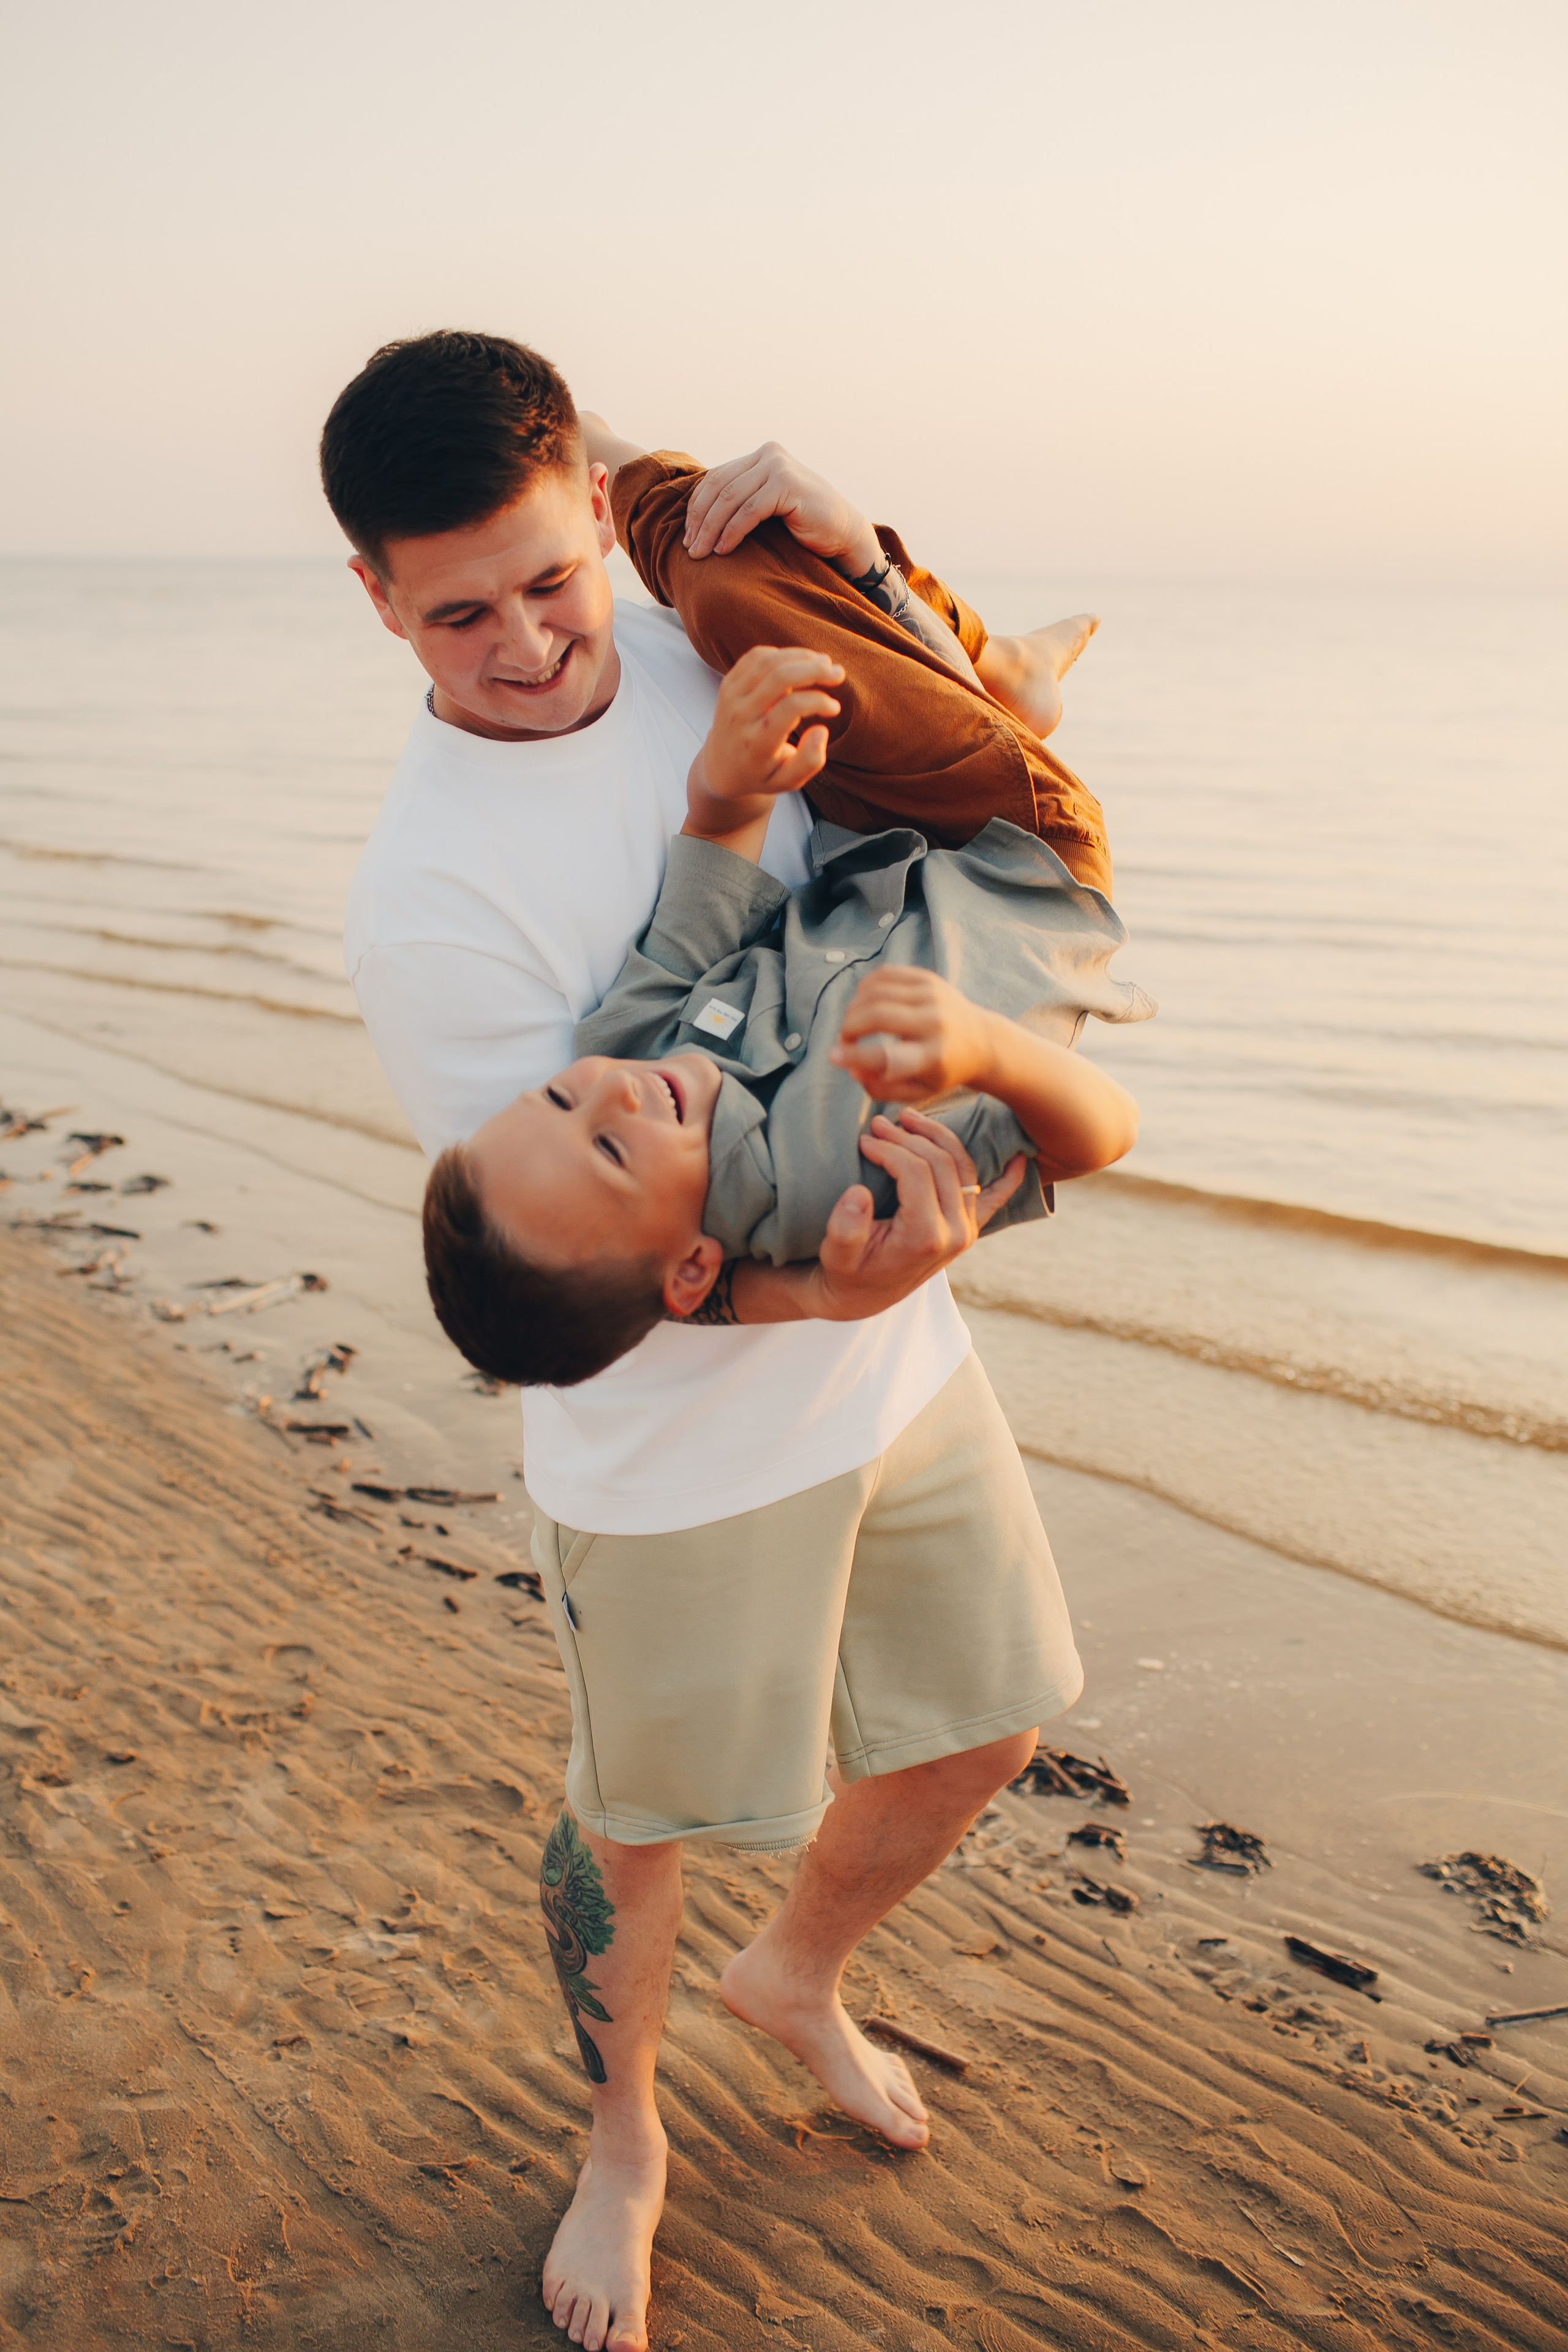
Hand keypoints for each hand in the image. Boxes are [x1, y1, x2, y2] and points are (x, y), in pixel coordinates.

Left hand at [684, 441, 882, 577]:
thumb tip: (698, 517)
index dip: (697, 508)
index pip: (716, 478)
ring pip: (730, 499)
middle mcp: (768, 455)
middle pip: (719, 487)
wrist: (843, 533)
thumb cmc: (803, 525)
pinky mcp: (787, 485)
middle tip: (690, 548)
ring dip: (711, 529)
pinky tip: (723, 549)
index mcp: (760, 456)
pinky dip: (732, 532)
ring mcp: (778, 466)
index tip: (687, 535)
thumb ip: (742, 499)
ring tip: (701, 554)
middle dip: (700, 520)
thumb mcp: (766, 505)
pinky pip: (749, 511)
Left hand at [686, 645, 842, 844]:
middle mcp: (740, 716)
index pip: (791, 707)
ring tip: (824, 663)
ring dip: (802, 656)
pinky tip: (799, 662)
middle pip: (780, 677)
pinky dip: (782, 653)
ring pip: (769, 661)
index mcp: (757, 742)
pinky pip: (756, 656)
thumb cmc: (761, 773)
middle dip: (815, 669)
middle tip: (838, 674)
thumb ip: (809, 761)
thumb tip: (821, 730)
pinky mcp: (728, 683)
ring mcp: (731, 697)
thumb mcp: (788, 781)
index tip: (834, 708)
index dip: (819, 701)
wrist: (722, 768)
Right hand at [806, 1109, 1023, 1318]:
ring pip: (964, 1167)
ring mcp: (968, 1230)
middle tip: (878, 1123)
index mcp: (925, 1237)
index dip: (888, 1148)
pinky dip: (1009, 1178)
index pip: (915, 1172)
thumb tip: (858, 1192)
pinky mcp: (970, 1229)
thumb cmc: (847, 1271)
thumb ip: (845, 1227)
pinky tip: (1020, 1158)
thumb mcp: (836, 1254)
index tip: (863, 1139)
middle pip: (942, 1163)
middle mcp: (956, 1234)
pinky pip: (995, 1199)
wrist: (864, 1297)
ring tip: (909, 1119)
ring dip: (939, 1136)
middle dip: (908, 1136)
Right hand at [829, 967, 997, 1102]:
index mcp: (934, 1056)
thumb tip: (851, 1068)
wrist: (982, 1041)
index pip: (887, 1055)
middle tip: (844, 1041)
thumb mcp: (917, 1091)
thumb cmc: (943, 1071)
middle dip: (849, 1028)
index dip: (855, 1055)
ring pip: (876, 992)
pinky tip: (863, 1004)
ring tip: (853, 1026)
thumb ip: (881, 1087)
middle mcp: (935, 1021)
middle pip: (877, 1015)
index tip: (833, 1057)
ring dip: (853, 1009)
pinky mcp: (928, 978)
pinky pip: (884, 975)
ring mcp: (933, 995)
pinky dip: (865, 989)